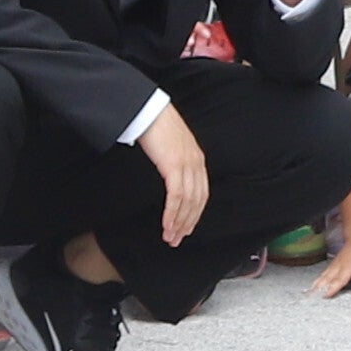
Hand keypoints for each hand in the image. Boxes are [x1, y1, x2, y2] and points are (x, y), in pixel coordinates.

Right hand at [135, 102, 209, 245]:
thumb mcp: (172, 148)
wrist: (150, 111)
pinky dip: (172, 213)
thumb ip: (176, 164)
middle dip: (187, 223)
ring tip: (170, 237)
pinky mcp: (174, 165)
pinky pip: (176, 195)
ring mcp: (187, 164)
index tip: (187, 229)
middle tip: (177, 240)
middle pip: (197, 201)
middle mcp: (196, 163)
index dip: (195, 214)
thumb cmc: (157, 128)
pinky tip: (167, 224)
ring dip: (179, 222)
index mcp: (197, 160)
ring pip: (187, 202)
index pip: (201, 194)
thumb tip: (172, 179)